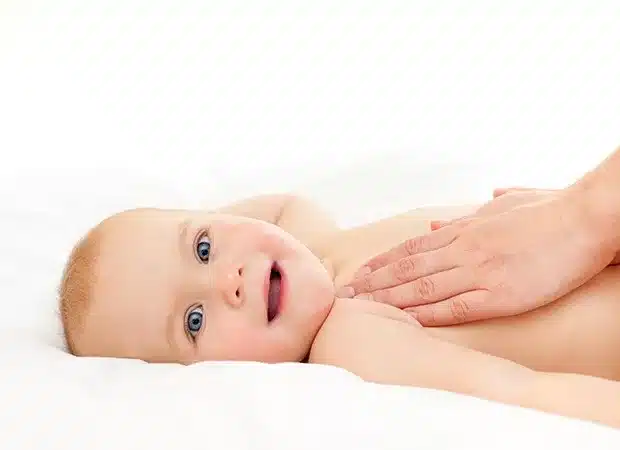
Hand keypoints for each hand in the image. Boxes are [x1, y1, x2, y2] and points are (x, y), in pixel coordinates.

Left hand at [340, 187, 616, 325]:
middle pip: (407, 269)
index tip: (359, 274)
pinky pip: (455, 307)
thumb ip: (466, 216)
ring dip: (389, 299)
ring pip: (422, 287)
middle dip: (372, 283)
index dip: (381, 263)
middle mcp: (463, 249)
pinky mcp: (500, 293)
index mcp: (464, 229)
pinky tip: (404, 321)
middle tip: (344, 295)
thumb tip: (433, 225)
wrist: (583, 219)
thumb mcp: (502, 206)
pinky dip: (426, 314)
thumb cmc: (548, 211)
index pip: (411, 249)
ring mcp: (479, 271)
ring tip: (361, 308)